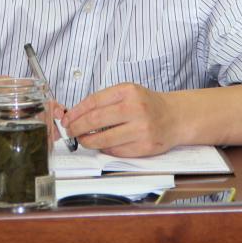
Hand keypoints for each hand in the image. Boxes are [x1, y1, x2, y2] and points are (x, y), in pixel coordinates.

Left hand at [61, 83, 181, 156]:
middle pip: (96, 120)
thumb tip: (77, 115)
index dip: (76, 112)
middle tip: (70, 131)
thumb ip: (105, 101)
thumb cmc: (146, 104)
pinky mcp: (145, 147)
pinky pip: (117, 151)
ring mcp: (141, 129)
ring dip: (88, 141)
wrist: (175, 117)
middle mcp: (135, 109)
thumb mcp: (128, 92)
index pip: (94, 101)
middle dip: (77, 127)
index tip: (67, 119)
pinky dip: (105, 149)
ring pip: (104, 140)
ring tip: (83, 140)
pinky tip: (101, 145)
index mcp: (128, 91)